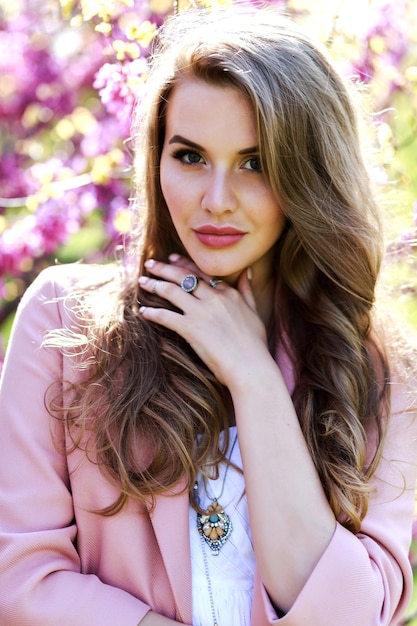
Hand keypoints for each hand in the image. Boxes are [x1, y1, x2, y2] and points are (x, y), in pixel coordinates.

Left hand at [138, 256, 268, 386]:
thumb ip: (247, 291)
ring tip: (142, 281)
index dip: (185, 264)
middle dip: (164, 268)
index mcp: (229, 293)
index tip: (172, 258)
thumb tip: (246, 272)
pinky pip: (165, 316)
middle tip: (150, 264)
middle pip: (184, 276)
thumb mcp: (254, 312)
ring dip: (154, 284)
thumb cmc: (255, 345)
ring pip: (172, 290)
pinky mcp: (190, 328)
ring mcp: (201, 312)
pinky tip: (143, 311)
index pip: (202, 272)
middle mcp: (214, 298)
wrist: (251, 367)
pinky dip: (152, 313)